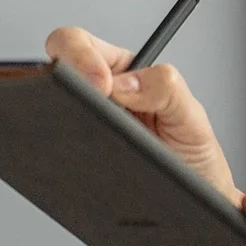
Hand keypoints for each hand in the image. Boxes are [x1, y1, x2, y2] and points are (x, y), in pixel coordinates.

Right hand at [43, 25, 238, 203]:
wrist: (192, 201)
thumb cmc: (194, 156)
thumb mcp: (192, 117)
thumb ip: (167, 89)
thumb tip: (124, 82)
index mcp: (124, 72)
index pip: (82, 44)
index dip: (81, 55)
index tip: (101, 83)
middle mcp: (99, 96)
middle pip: (56, 68)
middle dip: (63, 76)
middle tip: (93, 101)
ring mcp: (84, 126)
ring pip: (51, 108)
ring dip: (63, 113)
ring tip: (97, 135)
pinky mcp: (76, 158)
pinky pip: (55, 148)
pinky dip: (60, 149)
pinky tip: (85, 157)